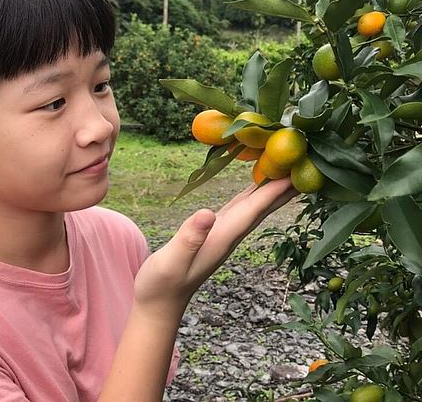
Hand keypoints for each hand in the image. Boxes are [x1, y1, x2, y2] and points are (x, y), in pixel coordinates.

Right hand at [134, 177, 297, 321]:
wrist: (161, 302)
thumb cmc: (162, 283)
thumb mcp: (172, 260)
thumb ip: (190, 238)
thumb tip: (208, 213)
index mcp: (223, 238)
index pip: (254, 210)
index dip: (273, 190)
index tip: (294, 170)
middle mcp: (229, 235)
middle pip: (263, 208)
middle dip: (283, 188)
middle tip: (306, 165)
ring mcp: (224, 235)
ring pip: (254, 208)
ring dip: (272, 190)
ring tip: (288, 171)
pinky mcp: (216, 233)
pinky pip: (241, 209)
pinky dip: (252, 194)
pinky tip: (255, 187)